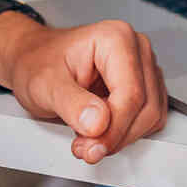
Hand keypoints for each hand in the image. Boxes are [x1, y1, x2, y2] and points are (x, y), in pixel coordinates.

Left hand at [0, 16, 167, 164]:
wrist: (35, 60)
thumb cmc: (38, 62)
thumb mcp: (44, 84)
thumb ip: (71, 104)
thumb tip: (98, 123)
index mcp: (116, 39)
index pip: (132, 94)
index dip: (114, 129)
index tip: (91, 147)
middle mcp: (136, 49)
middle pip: (146, 108)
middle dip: (116, 136)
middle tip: (84, 147)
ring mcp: (143, 67)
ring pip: (151, 117)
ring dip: (120, 137)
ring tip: (87, 136)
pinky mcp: (145, 86)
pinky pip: (148, 119)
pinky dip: (125, 133)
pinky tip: (100, 128)